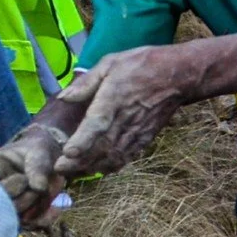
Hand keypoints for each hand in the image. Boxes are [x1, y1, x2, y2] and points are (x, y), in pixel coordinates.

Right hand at [0, 120, 70, 224]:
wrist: (49, 161)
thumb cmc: (38, 152)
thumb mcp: (39, 153)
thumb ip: (37, 166)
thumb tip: (39, 188)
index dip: (9, 186)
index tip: (24, 179)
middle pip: (2, 207)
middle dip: (23, 199)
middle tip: (37, 188)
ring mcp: (8, 206)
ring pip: (16, 218)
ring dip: (36, 209)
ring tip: (45, 193)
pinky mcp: (22, 216)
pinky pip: (32, 224)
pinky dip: (45, 218)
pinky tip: (55, 208)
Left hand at [53, 48, 192, 179]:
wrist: (177, 76)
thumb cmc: (141, 65)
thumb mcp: (110, 63)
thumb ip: (86, 82)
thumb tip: (64, 97)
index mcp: (113, 99)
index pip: (96, 124)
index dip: (82, 141)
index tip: (67, 153)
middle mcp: (124, 120)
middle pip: (101, 148)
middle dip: (79, 162)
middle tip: (60, 169)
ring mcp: (136, 132)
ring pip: (112, 157)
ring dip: (92, 168)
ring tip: (74, 172)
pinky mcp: (145, 139)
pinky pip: (126, 158)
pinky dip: (111, 167)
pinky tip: (98, 169)